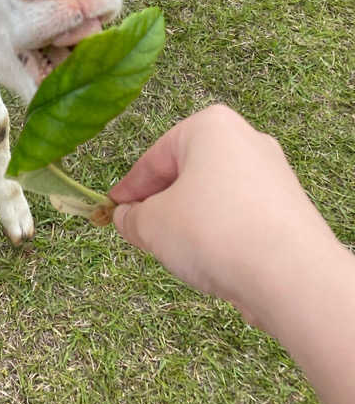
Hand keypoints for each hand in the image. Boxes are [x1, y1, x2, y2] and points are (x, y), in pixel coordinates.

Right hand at [109, 104, 339, 332]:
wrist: (290, 277)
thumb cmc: (215, 233)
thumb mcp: (152, 224)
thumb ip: (132, 218)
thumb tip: (126, 218)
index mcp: (210, 126)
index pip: (154, 158)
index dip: (129, 188)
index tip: (113, 209)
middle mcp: (246, 140)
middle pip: (187, 173)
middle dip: (162, 203)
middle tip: (141, 231)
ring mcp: (273, 174)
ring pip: (214, 195)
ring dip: (190, 220)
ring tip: (176, 252)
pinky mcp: (288, 208)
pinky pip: (240, 215)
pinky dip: (220, 234)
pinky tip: (211, 261)